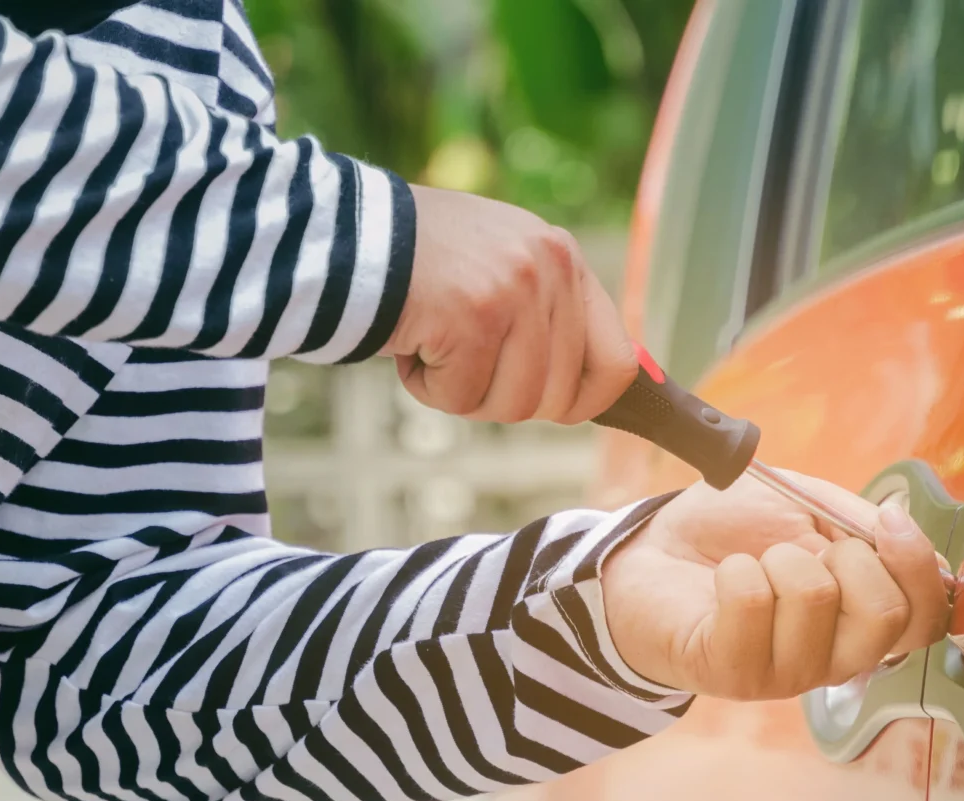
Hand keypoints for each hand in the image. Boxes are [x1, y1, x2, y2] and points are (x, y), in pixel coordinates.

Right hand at [386, 185, 636, 423]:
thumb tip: (587, 397)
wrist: (344, 231)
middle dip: (504, 398)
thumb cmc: (421, 264)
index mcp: (565, 259)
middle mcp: (550, 269)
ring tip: (434, 345)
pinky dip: (426, 387)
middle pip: (557, 398)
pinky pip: (462, 398)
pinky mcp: (473, 316)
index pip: (618, 364)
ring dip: (463, 393)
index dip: (582, 402)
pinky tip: (410, 343)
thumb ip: (547, 317)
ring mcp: (514, 290)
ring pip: (513, 405)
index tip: (548, 406)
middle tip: (462, 362)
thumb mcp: (503, 268)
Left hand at [602, 473, 950, 699]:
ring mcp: (784, 674)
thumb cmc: (732, 533)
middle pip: (885, 616)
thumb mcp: (807, 507)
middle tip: (801, 551)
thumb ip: (861, 525)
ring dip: (779, 558)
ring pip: (816, 598)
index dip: (916, 565)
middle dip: (846, 555)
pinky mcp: (732, 672)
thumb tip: (909, 538)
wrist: (651, 551)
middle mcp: (833, 660)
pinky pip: (753, 603)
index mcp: (861, 623)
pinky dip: (737, 570)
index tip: (884, 521)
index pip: (927, 619)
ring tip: (754, 565)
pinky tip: (723, 579)